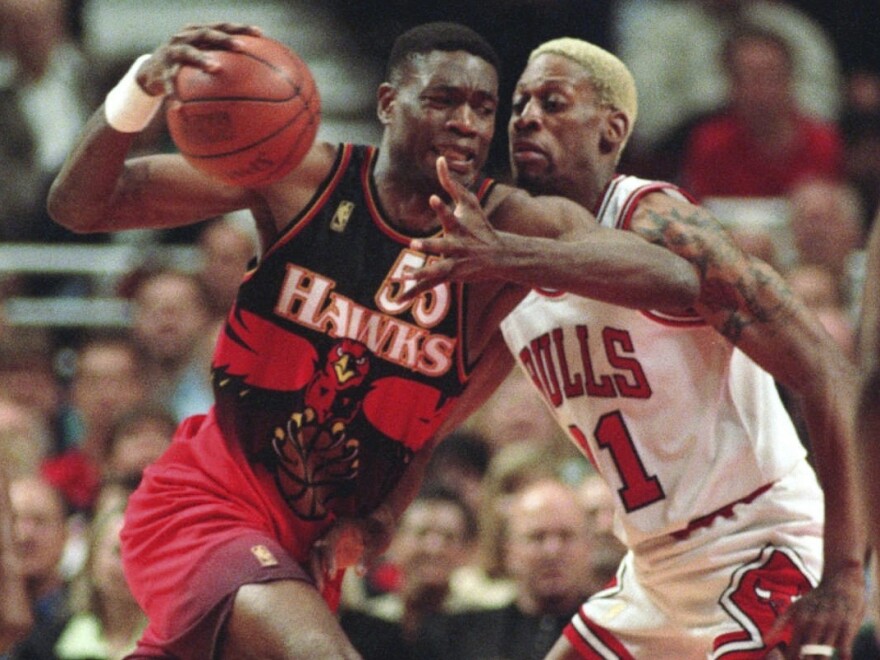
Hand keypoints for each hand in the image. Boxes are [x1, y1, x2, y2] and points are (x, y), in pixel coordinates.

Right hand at [136, 23, 263, 95]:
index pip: (222, 26)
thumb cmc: (187, 67)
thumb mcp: (204, 59)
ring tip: (215, 68)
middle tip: (241, 48)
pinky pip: (169, 81)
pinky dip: (175, 93)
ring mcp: (172, 52)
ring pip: (187, 53)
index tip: (260, 34)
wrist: (151, 71)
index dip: (240, 28)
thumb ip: (226, 64)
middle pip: (206, 34)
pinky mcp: (161, 69)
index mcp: (198, 33)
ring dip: (202, 59)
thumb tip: (259, 79)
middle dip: (224, 39)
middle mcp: (185, 38)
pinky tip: (180, 107)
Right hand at [309, 505, 395, 591]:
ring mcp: (327, 541)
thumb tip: (359, 573)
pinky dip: (316, 573)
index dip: (328, 558)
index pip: (328, 542)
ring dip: (314, 573)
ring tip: (320, 590)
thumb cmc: (378, 534)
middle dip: (315, 569)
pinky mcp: (327, 551)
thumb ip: (367, 557)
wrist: (376, 527)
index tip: (332, 576)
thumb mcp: (377, 544)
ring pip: (313, 556)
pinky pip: (317, 562)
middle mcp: (330, 532)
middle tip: (321, 588)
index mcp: (341, 526)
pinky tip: (320, 588)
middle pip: (315, 550)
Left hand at [403, 156, 505, 301]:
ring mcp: (454, 263)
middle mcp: (457, 246)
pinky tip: (400, 297)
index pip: (450, 215)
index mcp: (460, 228)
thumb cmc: (480, 226)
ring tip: (405, 275)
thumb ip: (452, 183)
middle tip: (414, 243)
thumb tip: (440, 160)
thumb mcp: (470, 203)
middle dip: (429, 245)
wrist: (499, 256)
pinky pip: (430, 284)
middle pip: (441, 246)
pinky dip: (416, 289)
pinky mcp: (450, 276)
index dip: (442, 207)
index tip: (433, 197)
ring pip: (436, 270)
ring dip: (422, 273)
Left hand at [766, 567, 864, 659]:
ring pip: (824, 656)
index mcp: (800, 620)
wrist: (841, 583)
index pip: (793, 651)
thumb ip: (779, 624)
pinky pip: (845, 650)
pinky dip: (842, 659)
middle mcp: (814, 624)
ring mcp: (831, 626)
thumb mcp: (795, 608)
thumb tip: (765, 641)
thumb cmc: (816, 599)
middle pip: (807, 656)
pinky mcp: (848, 628)